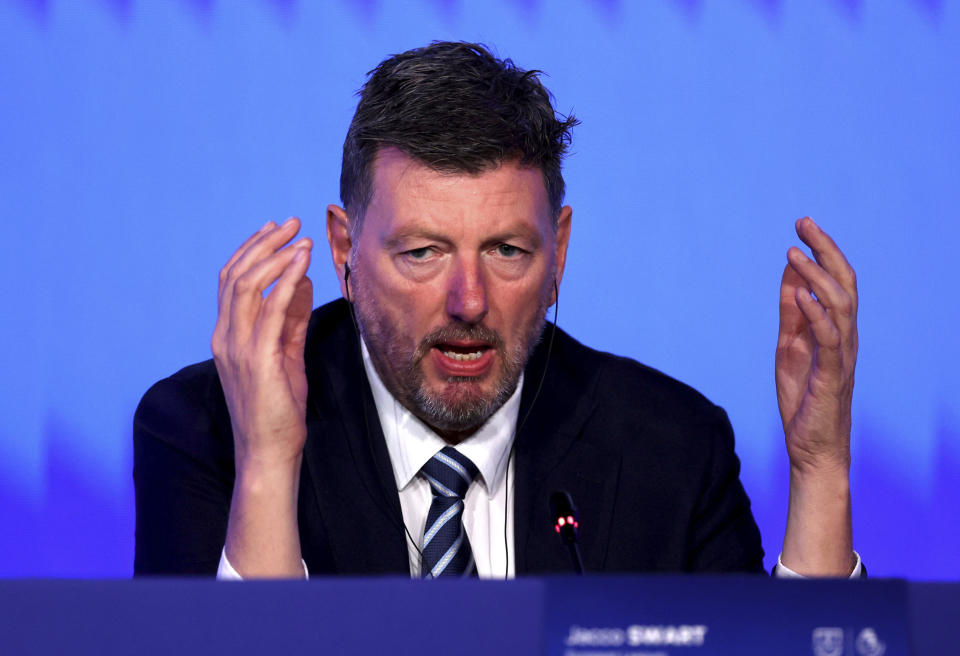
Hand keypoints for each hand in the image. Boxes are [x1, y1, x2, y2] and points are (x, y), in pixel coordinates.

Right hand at [211, 217, 313, 577]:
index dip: (253, 250)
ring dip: (274, 254)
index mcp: (228, 335)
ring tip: (298, 235)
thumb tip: (301, 282)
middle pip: (236, 274)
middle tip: (290, 222)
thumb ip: (291, 319)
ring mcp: (237, 347)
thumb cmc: (279, 408)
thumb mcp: (286, 355)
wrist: (269, 452)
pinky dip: (285, 279)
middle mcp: (225, 336)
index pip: (233, 281)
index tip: (277, 231)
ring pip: (247, 285)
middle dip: (263, 243)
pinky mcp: (257, 359)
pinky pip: (270, 309)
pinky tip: (301, 262)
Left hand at [776, 217, 856, 473]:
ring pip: (841, 306)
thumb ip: (791, 313)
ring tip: (794, 253)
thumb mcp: (790, 346)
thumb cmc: (804, 399)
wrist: (812, 448)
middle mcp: (844, 337)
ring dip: (817, 277)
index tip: (802, 226)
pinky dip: (816, 316)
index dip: (822, 251)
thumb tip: (791, 276)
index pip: (836, 281)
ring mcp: (840, 357)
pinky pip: (829, 341)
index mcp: (835, 329)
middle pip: (844, 284)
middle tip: (804, 223)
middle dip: (825, 251)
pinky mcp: (831, 377)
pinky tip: (800, 295)